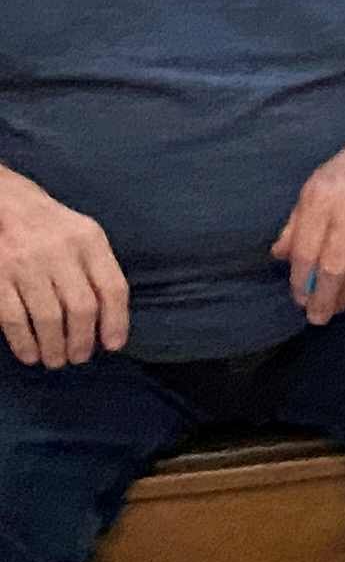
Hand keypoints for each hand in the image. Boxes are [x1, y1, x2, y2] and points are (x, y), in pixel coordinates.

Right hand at [0, 166, 128, 367]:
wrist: (4, 201)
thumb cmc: (51, 227)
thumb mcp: (85, 236)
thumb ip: (100, 271)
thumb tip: (109, 325)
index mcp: (89, 240)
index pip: (113, 288)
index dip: (117, 322)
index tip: (113, 345)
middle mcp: (59, 251)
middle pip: (82, 308)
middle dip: (82, 341)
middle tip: (78, 358)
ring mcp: (25, 263)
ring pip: (48, 318)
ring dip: (54, 347)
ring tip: (56, 360)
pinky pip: (13, 318)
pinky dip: (24, 342)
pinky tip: (30, 354)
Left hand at [272, 116, 344, 326]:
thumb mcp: (320, 181)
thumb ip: (299, 219)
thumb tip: (280, 254)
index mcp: (323, 196)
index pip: (307, 249)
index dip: (301, 280)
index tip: (299, 298)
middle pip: (333, 266)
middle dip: (322, 297)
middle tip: (317, 317)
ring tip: (337, 310)